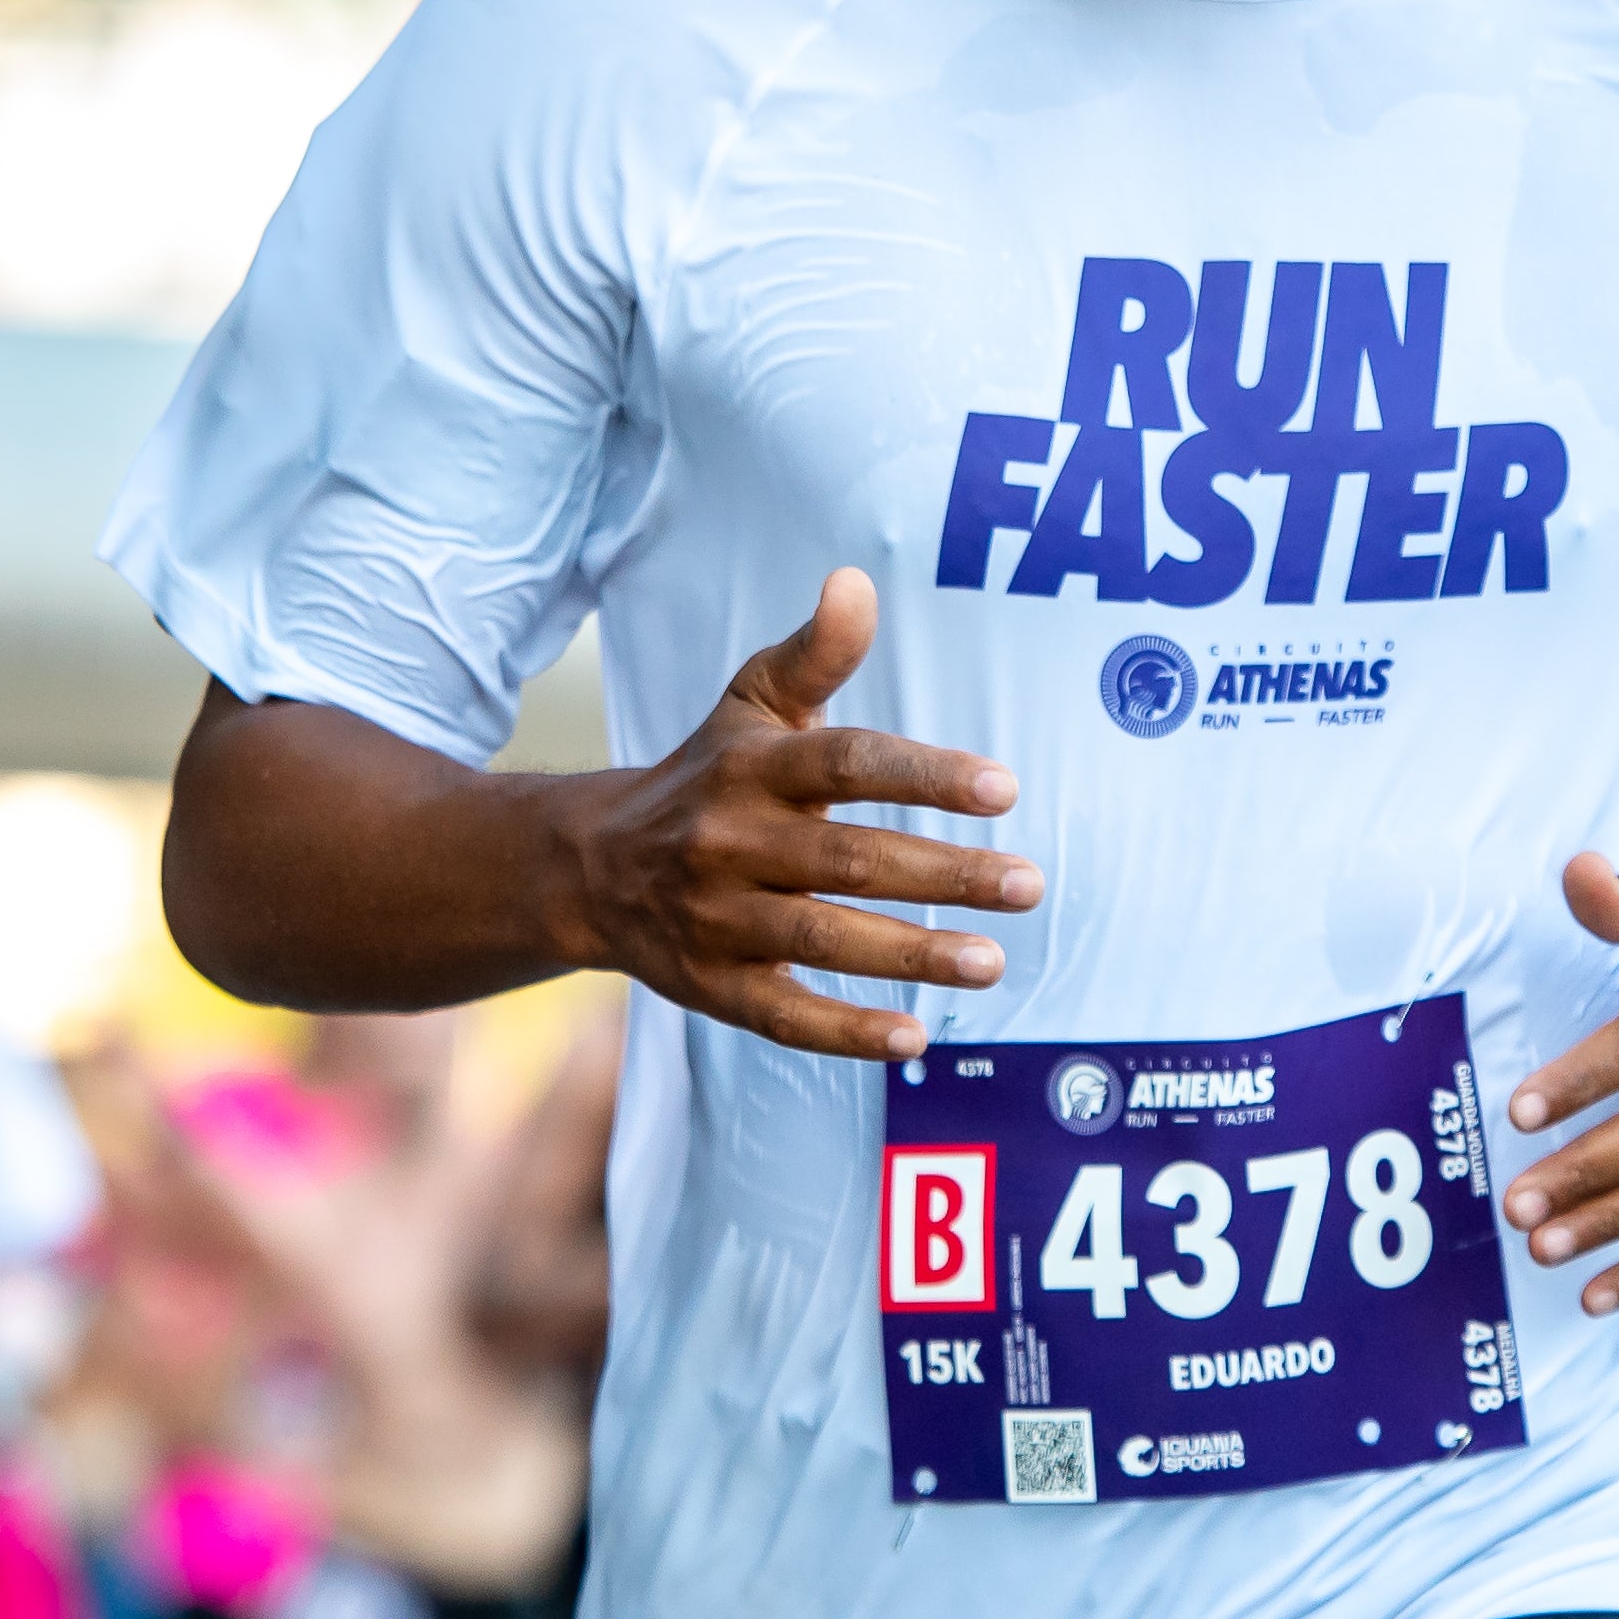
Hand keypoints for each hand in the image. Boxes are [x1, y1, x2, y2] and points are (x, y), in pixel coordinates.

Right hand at [532, 570, 1036, 1063]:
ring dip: (912, 953)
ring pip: (823, 939)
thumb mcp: (750, 704)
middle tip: (1026, 884)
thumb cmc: (707, 775)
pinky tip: (913, 1037)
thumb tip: (856, 581)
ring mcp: (719, 919)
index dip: (924, 774)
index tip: (1002, 789)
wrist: (591, 865)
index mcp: (752, 767)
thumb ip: (814, 651)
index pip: (846, 764)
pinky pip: (783, 1016)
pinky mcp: (712, 987)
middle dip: (944, 875)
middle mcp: (732, 841)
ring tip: (992, 961)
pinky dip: (846, 1031)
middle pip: (848, 860)